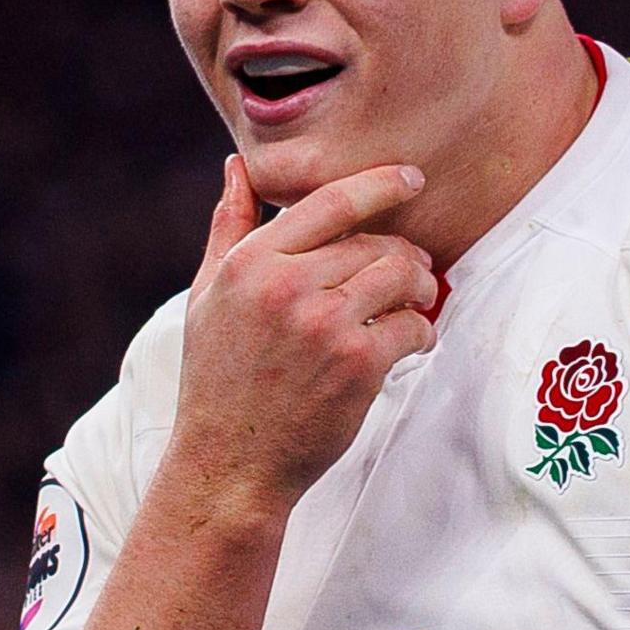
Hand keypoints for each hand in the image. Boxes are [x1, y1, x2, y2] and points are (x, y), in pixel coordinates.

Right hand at [169, 156, 437, 508]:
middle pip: (374, 241)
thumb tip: (238, 166)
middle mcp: (286, 286)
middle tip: (412, 271)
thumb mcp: (207, 297)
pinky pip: (413, 325)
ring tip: (417, 300)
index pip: (331, 201)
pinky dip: (421, 332)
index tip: (412, 180)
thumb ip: (228, 228)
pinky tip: (411, 342)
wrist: (229, 463)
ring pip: (400, 275)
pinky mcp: (357, 363)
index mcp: (250, 263)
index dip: (381, 184)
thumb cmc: (218, 380)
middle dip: (403, 254)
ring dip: (420, 285)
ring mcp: (323, 323)